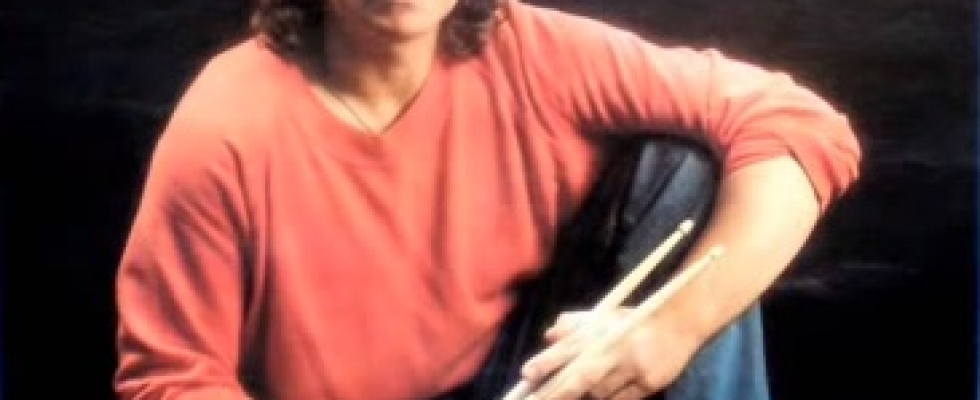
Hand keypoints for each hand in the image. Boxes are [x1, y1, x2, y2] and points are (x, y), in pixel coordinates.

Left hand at [519, 309, 698, 399]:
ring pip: (599, 392)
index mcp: (600, 329)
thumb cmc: (636, 320)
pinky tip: (600, 396)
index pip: (568, 347)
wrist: (680, 321)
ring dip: (584, 397)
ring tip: (572, 394)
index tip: (526, 374)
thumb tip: (549, 334)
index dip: (546, 362)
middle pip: (580, 376)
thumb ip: (575, 324)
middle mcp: (614, 348)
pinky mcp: (649, 383)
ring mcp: (633, 367)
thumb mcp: (605, 316)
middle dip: (556, 392)